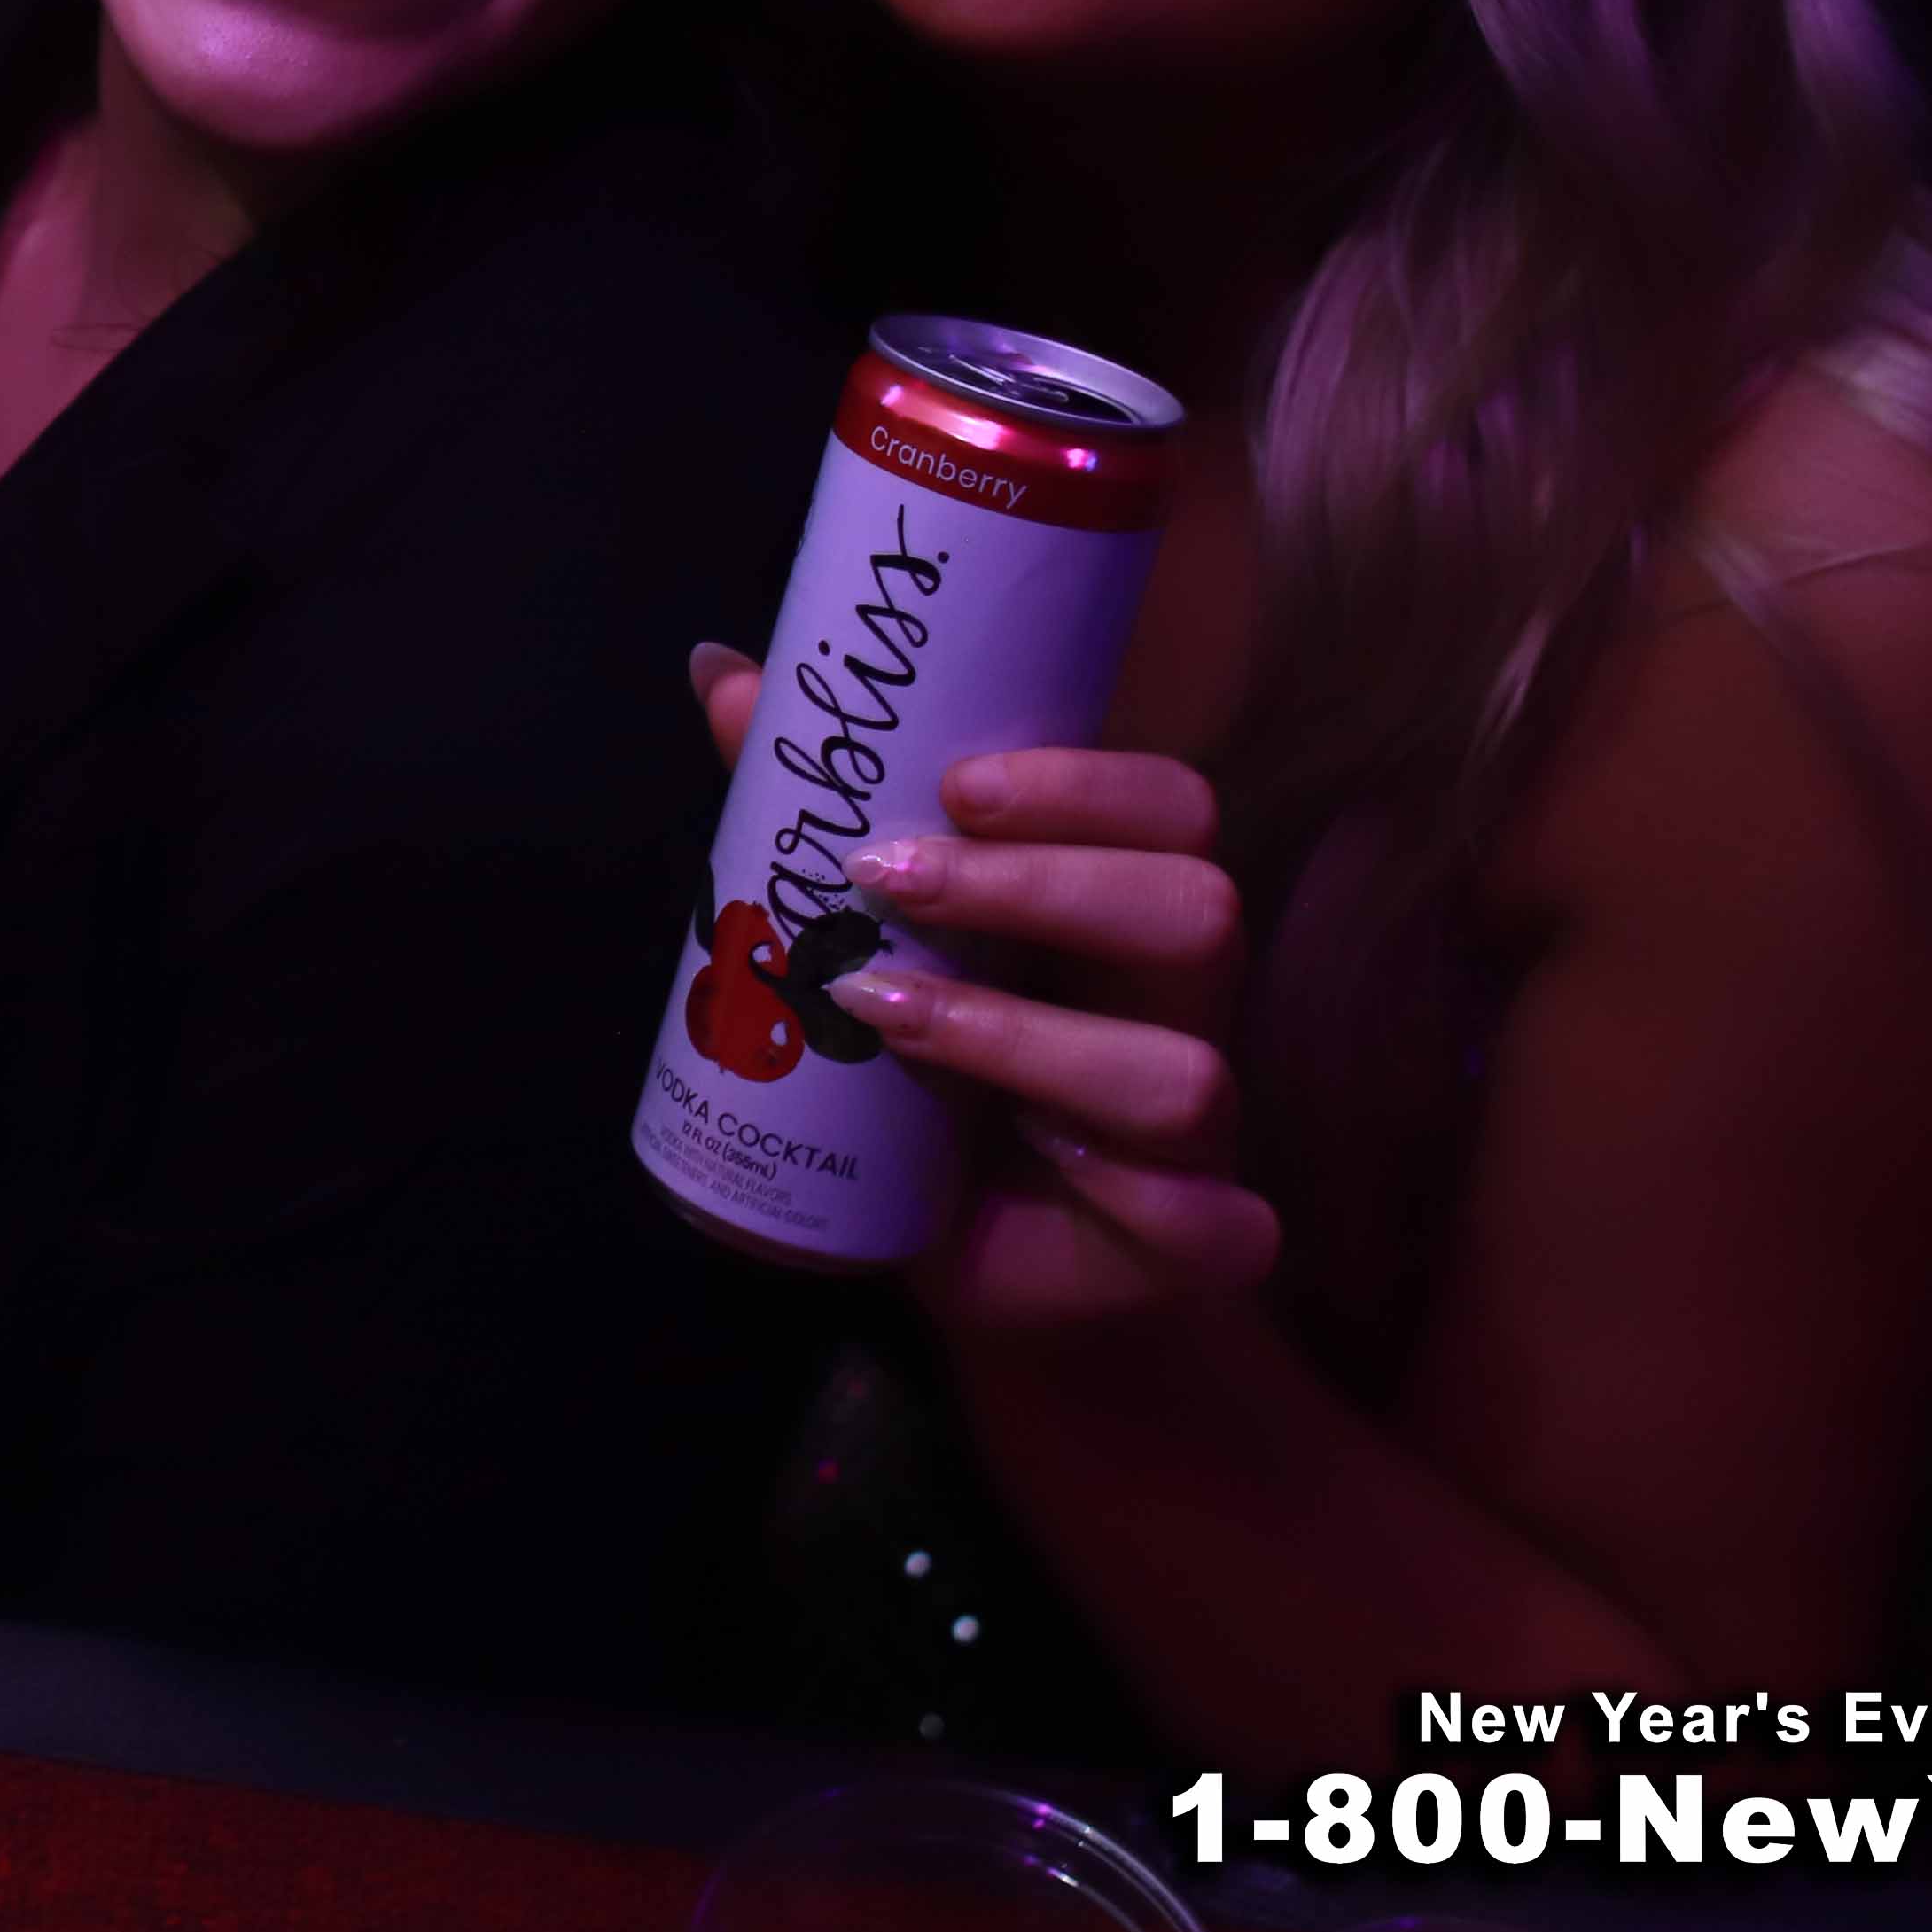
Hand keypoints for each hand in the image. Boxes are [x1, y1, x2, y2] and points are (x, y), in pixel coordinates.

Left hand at [696, 646, 1278, 1327]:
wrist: (957, 1257)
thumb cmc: (920, 1081)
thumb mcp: (864, 944)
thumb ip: (811, 817)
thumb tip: (721, 673)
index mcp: (1122, 916)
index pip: (1171, 811)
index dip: (1083, 786)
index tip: (951, 783)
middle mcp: (1180, 1009)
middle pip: (1200, 908)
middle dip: (1041, 886)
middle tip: (885, 878)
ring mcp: (1200, 1134)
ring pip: (1186, 1069)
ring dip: (1025, 1040)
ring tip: (887, 1016)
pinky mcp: (1195, 1242)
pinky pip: (1210, 1222)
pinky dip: (1119, 1190)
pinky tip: (1033, 1162)